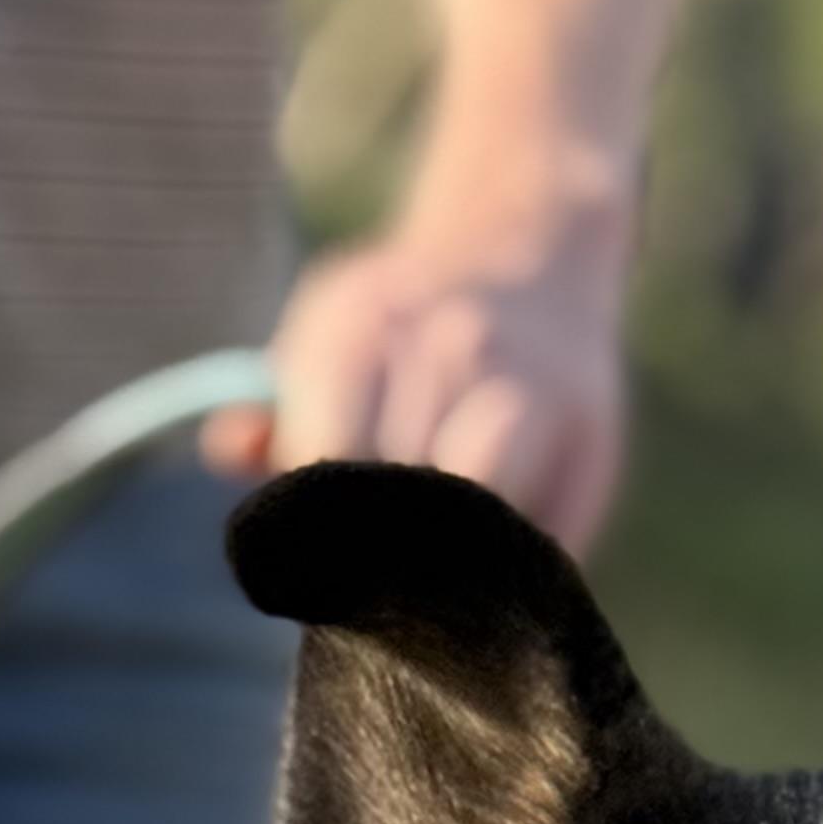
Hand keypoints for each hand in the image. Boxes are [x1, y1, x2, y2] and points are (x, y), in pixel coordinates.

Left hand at [204, 179, 632, 556]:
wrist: (532, 247)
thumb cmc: (405, 331)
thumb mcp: (328, 340)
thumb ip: (275, 408)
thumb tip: (231, 451)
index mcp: (365, 320)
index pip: (330, 455)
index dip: (324, 521)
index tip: (327, 548)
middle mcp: (452, 343)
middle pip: (404, 493)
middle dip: (387, 547)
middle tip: (381, 576)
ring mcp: (530, 387)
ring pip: (482, 514)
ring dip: (458, 560)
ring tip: (441, 571)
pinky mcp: (591, 438)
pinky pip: (545, 539)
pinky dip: (516, 566)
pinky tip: (497, 562)